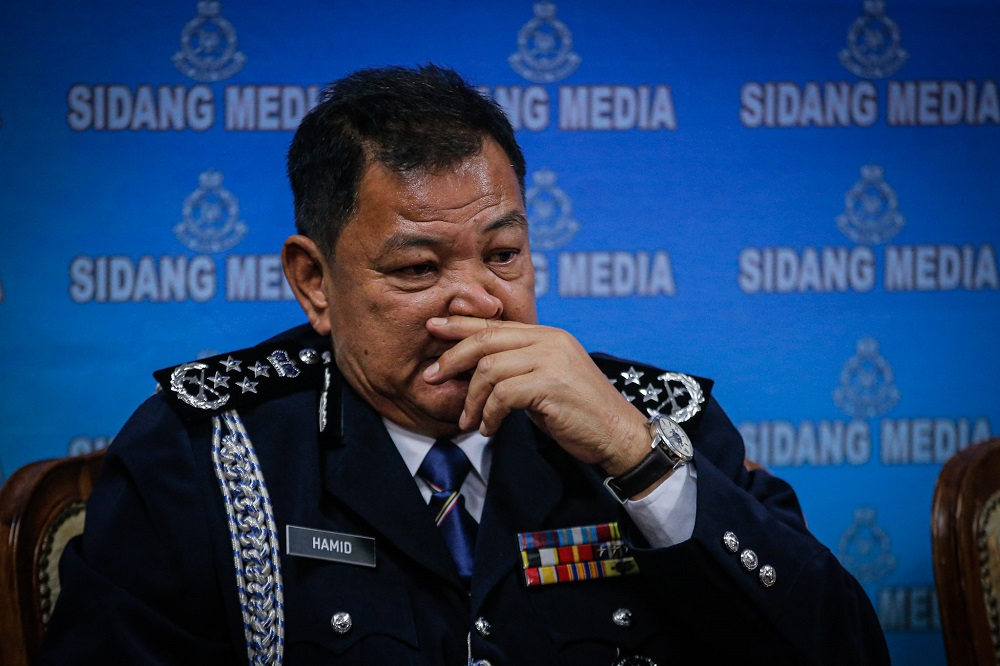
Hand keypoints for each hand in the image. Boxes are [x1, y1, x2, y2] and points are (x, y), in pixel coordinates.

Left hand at [422, 316, 651, 476]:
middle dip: (452, 358)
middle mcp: (550, 340)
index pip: (495, 324)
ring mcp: (552, 360)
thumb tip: (475, 371)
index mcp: (548, 335)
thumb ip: (518, 369)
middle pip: (486, 340)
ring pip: (490, 369)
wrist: (618, 434)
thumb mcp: (545, 381)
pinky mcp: (551, 385)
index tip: (433, 327)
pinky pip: (503, 394)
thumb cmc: (579, 413)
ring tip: (469, 420)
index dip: (460, 324)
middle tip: (431, 377)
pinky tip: (489, 428)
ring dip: (472, 399)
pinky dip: (490, 414)